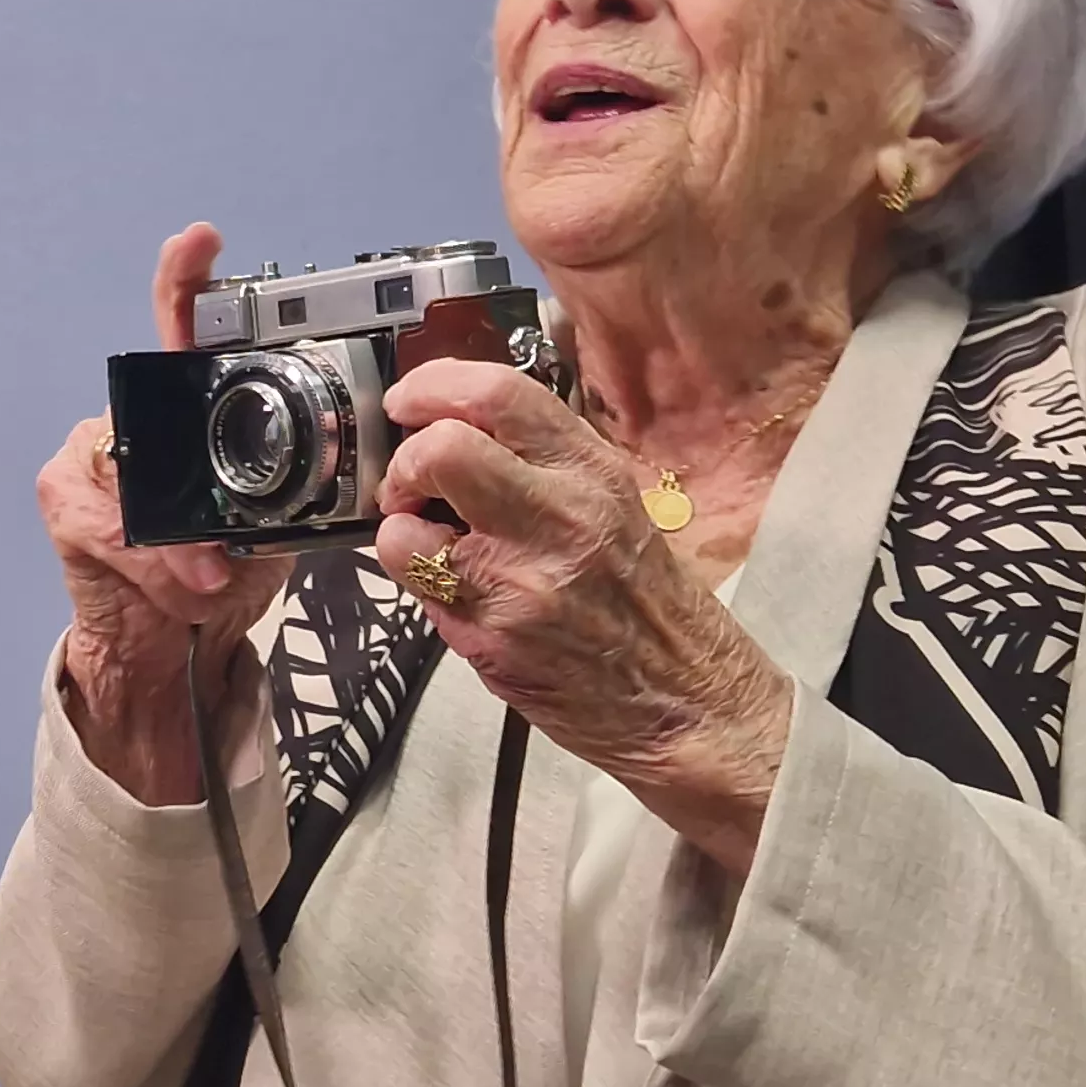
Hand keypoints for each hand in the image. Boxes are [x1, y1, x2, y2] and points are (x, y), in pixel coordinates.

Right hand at [41, 224, 294, 803]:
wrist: (162, 647)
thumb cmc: (219, 575)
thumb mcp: (271, 533)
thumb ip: (287, 500)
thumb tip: (333, 489)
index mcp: (194, 413)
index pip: (187, 329)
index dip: (188, 280)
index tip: (200, 240)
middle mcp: (139, 418)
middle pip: (162, 413)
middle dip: (199, 483)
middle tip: (217, 547)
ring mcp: (93, 451)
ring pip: (145, 488)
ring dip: (186, 555)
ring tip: (211, 587)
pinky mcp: (63, 496)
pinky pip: (115, 529)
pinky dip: (155, 570)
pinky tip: (176, 589)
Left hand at [369, 358, 791, 873]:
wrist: (685, 699)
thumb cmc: (646, 602)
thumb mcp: (614, 504)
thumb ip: (543, 463)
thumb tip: (457, 429)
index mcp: (591, 471)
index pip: (497, 393)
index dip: (431, 387)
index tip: (408, 404)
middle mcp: (559, 515)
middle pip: (441, 449)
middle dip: (405, 460)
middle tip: (412, 483)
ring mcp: (520, 581)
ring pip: (404, 528)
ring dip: (400, 530)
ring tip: (432, 544)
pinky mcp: (490, 639)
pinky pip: (418, 591)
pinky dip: (417, 582)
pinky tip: (453, 591)